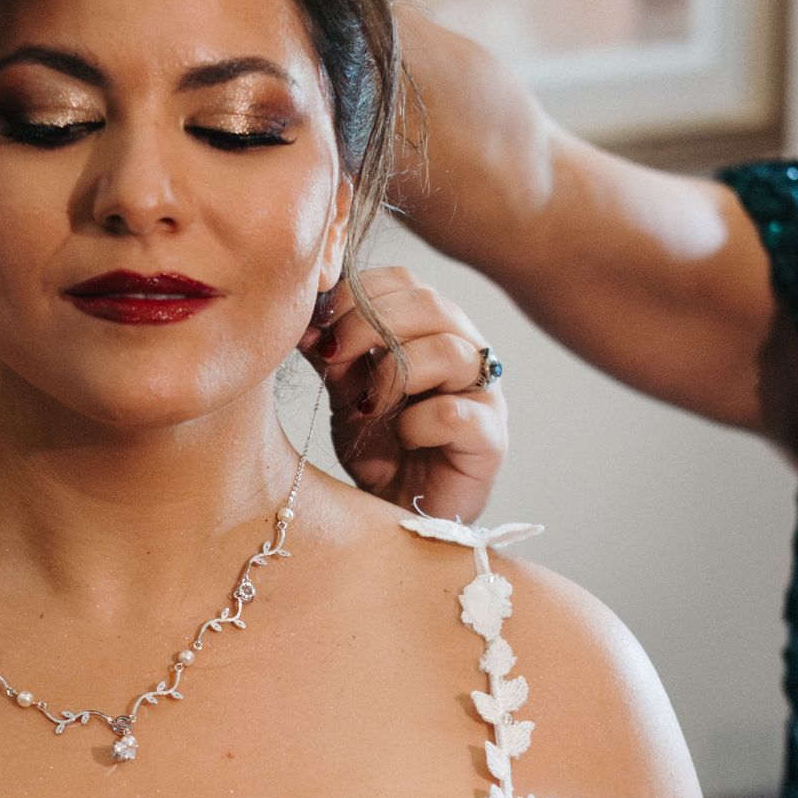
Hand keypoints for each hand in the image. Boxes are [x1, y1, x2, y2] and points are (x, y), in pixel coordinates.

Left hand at [303, 266, 507, 522]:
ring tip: (367, 406)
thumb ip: (335, 353)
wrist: (400, 513)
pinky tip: (401, 437)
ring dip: (394, 373)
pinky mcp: (491, 440)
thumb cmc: (381, 449)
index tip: (317, 323)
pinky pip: (455, 412)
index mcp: (432, 330)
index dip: (358, 293)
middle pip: (430, 305)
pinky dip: (416, 422)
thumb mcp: (347, 392)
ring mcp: (484, 394)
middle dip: (368, 324)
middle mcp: (466, 351)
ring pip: (449, 351)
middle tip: (332, 355)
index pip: (404, 283)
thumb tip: (306, 318)